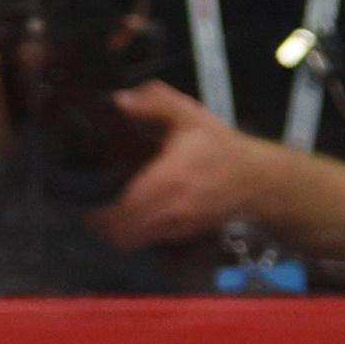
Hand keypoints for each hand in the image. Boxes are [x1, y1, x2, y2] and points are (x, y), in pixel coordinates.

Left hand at [89, 81, 278, 251]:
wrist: (259, 180)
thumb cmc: (220, 147)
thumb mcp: (190, 116)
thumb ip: (156, 102)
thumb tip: (119, 100)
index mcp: (166, 180)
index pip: (121, 212)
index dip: (98, 216)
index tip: (85, 204)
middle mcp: (168, 210)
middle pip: (122, 236)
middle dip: (102, 228)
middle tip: (92, 212)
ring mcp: (177, 228)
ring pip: (134, 243)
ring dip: (117, 234)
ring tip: (108, 216)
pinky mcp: (185, 235)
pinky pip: (150, 243)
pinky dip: (136, 235)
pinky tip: (134, 218)